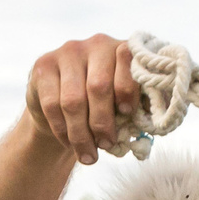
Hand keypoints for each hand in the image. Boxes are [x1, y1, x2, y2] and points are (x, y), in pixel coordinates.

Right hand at [24, 35, 143, 165]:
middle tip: (107, 145)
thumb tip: (155, 123)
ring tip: (89, 156)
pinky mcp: (43, 65)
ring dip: (81, 134)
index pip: (127, 61)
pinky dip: (62, 130)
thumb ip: (142, 107)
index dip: (128, 90)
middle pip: (98, 87)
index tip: (128, 114)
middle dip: (103, 122)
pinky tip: (69, 144)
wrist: (66, 103)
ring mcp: (67, 53)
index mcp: (123, 49)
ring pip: (73, 100)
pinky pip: (52, 104)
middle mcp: (96, 43)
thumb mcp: (128, 103)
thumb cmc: (107, 105)